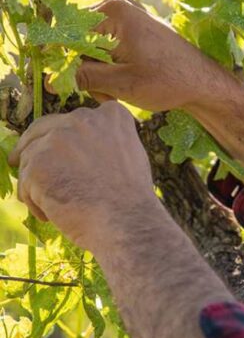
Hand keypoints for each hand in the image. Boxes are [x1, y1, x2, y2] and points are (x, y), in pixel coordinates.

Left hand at [7, 101, 160, 250]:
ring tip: (56, 209)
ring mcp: (59, 139)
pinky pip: (26, 182)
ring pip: (32, 159)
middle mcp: (83, 119)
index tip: (62, 152)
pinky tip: (52, 215)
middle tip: (20, 162)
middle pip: (43, 129)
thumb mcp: (130, 155)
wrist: (125, 221)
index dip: (65, 136)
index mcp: (110, 116)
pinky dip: (35, 202)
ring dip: (38, 183)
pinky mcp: (39, 162)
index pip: (75, 120)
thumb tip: (75, 149)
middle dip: (33, 148)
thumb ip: (104, 142)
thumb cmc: (130, 198)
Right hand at [50, 0, 234, 111]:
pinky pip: (105, 46)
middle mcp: (117, 5)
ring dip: (98, 73)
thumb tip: (50, 79)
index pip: (67, 35)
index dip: (63, 63)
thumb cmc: (169, 81)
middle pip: (79, 41)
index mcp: (113, 12)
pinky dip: (109, 67)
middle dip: (87, 72)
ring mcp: (126, 14)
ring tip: (117, 93)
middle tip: (106, 95)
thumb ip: (85, 77)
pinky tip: (122, 84)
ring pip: (91, 47)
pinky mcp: (132, 26)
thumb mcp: (122, 84)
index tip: (64, 85)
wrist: (204, 83)